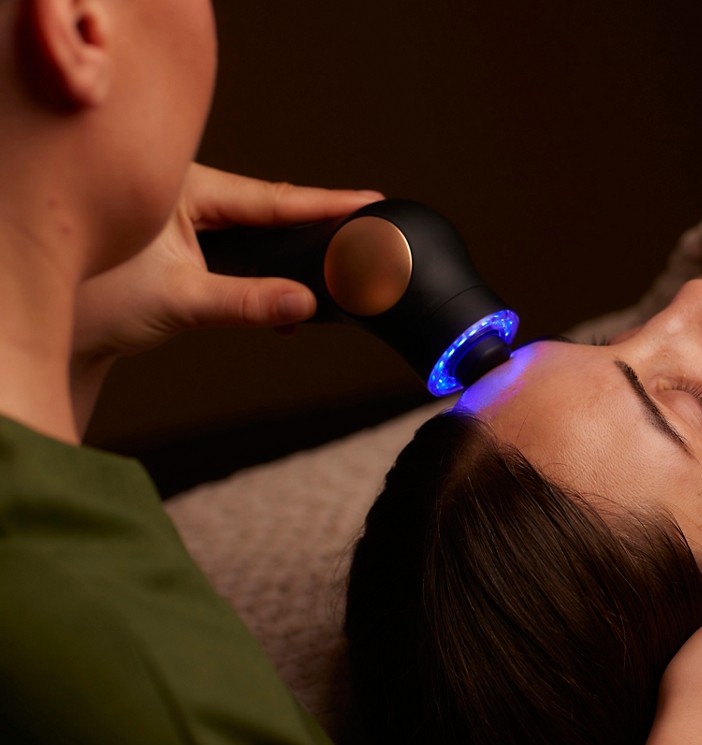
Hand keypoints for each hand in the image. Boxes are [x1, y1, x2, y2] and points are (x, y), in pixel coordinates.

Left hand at [71, 163, 381, 430]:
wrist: (65, 332)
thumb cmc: (99, 303)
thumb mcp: (180, 301)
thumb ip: (247, 302)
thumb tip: (305, 302)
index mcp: (182, 189)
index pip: (270, 197)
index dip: (324, 203)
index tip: (369, 200)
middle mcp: (186, 195)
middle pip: (269, 209)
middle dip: (315, 224)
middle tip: (366, 229)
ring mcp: (186, 219)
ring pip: (257, 232)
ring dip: (289, 256)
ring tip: (333, 269)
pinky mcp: (187, 244)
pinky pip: (242, 251)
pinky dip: (266, 276)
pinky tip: (285, 304)